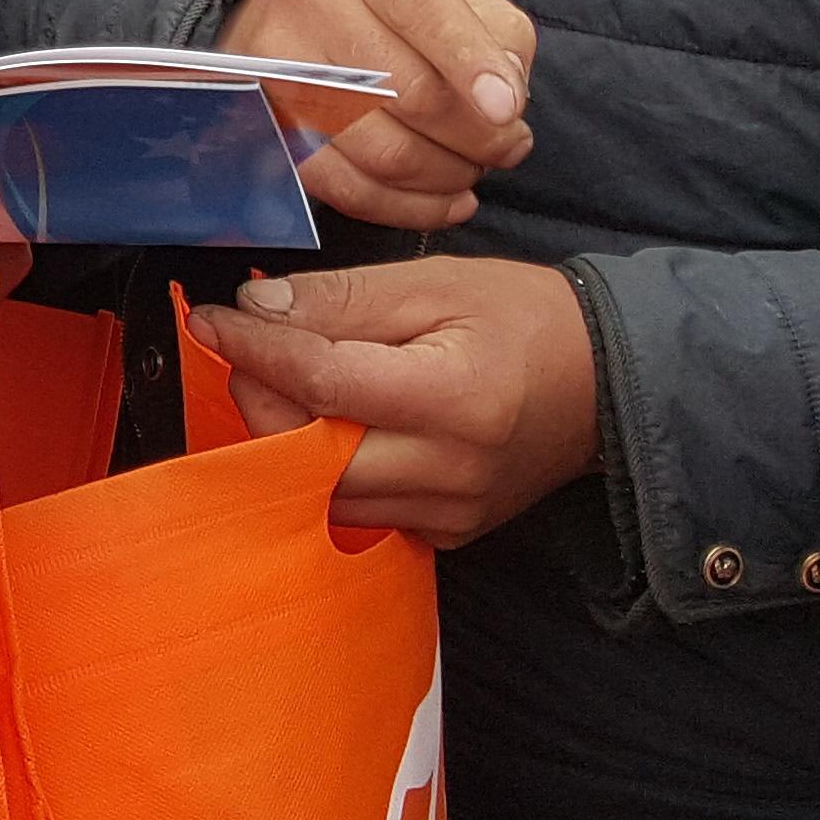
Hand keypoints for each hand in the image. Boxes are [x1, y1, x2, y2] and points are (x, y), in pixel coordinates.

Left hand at [192, 257, 600, 544]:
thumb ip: (343, 299)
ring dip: (290, 439)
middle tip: (258, 347)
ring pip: (323, 495)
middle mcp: (450, 472)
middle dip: (264, 397)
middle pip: (308, 455)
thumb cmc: (525, 318)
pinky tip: (339, 428)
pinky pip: (360, 513)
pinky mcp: (448, 535)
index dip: (255, 348)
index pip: (321, 383)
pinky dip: (331, 472)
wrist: (607, 382)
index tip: (213, 320)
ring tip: (297, 383)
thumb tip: (258, 310)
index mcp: (454, 399)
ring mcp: (450, 515)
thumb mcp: (435, 284)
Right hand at [219, 0, 538, 228]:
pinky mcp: (271, 129)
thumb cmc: (391, 4)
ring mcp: (280, 68)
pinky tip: (446, 202)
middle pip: (409, 91)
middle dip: (478, 136)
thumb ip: (497, 33)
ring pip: (383, 151)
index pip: (422, 8)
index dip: (471, 64)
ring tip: (474, 169)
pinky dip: (409, 209)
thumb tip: (506, 102)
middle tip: (509, 147)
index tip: (509, 110)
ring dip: (447, 176)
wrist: (289, 11)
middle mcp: (311, 0)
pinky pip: (348, 189)